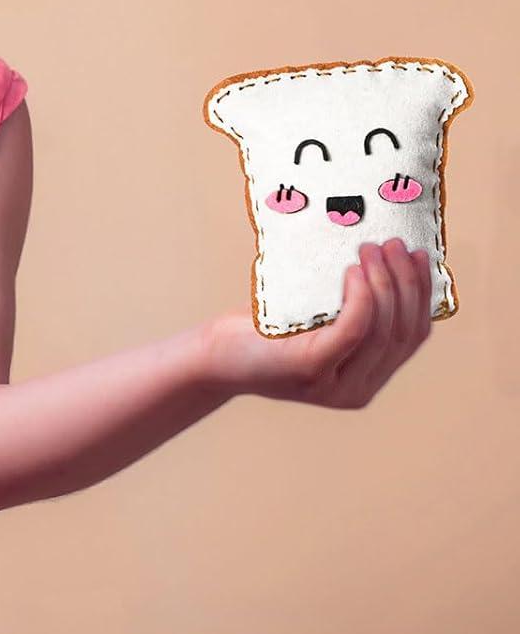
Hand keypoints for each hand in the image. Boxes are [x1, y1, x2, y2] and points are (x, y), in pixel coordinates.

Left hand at [203, 237, 434, 406]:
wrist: (213, 358)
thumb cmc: (261, 332)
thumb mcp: (313, 322)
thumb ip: (344, 310)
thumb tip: (377, 258)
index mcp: (365, 381)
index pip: (412, 337)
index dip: (420, 295)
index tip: (419, 257)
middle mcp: (356, 390)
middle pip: (402, 333)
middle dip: (405, 283)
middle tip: (395, 244)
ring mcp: (334, 384)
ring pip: (381, 330)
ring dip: (384, 283)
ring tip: (373, 248)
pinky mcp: (310, 368)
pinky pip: (352, 330)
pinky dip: (361, 298)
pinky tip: (353, 271)